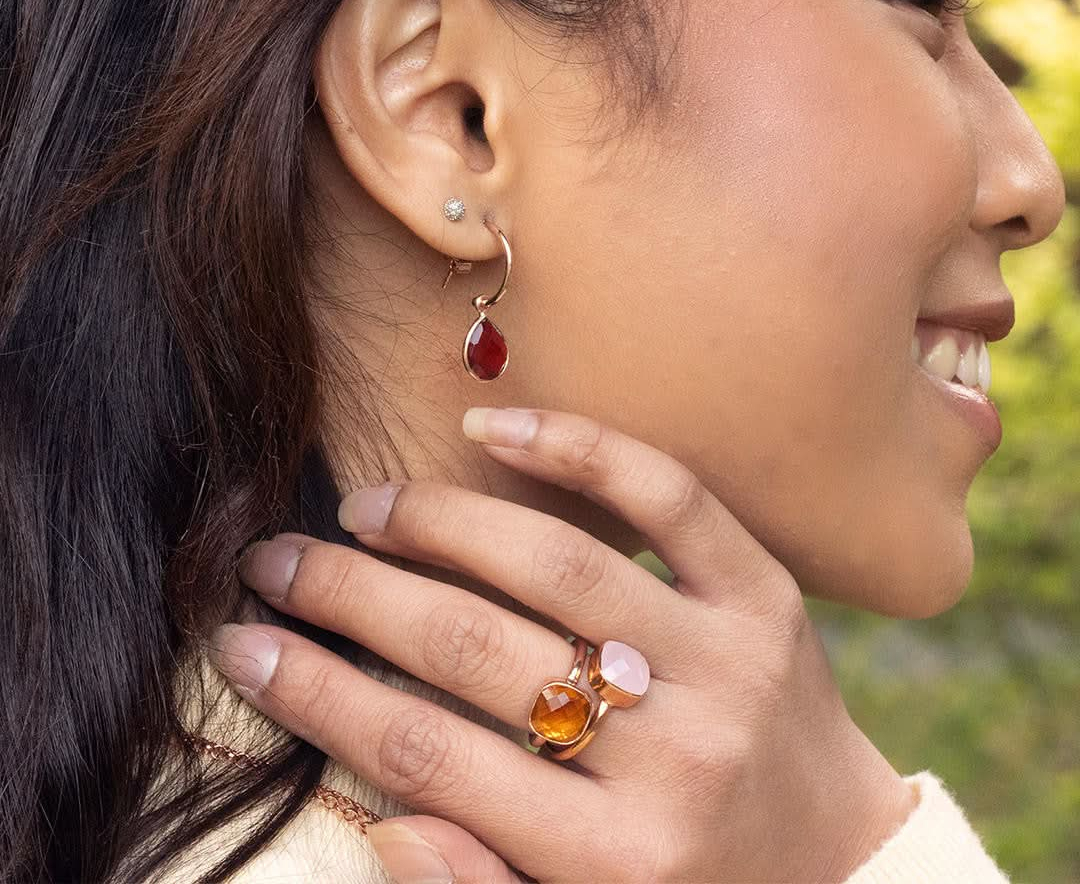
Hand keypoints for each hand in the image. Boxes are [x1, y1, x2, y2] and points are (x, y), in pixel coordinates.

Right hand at [208, 407, 915, 882]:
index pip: (425, 758)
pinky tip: (495, 425)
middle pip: (474, 651)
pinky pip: (668, 498)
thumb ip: (483, 881)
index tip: (244, 642)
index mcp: (615, 864)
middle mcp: (672, 759)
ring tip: (363, 508)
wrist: (846, 863)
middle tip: (278, 561)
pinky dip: (578, 450)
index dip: (316, 692)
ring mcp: (726, 662)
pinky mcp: (766, 596)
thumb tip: (382, 819)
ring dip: (441, 523)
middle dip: (352, 597)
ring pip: (558, 564)